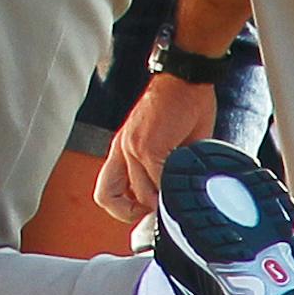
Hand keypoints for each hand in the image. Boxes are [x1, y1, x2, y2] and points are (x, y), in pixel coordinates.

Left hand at [96, 75, 216, 224]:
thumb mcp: (166, 141)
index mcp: (123, 148)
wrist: (186, 79)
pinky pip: (158, 182)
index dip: (123, 209)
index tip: (146, 213)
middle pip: (107, 197)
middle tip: (155, 216)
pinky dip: (172, 191)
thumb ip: (164, 168)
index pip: (107, 190)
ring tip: (177, 201)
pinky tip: (184, 187)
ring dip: (160, 204)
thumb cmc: (181, 106)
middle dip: (132, 214)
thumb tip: (176, 196)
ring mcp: (132, 148)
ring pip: (139, 195)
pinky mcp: (148, 146)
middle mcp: (121, 149)